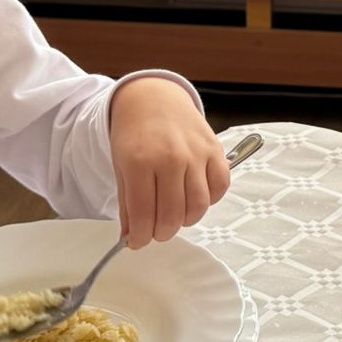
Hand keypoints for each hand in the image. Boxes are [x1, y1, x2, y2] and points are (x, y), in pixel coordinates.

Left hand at [107, 78, 229, 248]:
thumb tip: (132, 239)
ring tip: (176, 216)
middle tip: (157, 232)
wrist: (153, 98)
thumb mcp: (121, 167)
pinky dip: (210, 200)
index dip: (140, 238)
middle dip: (163, 233)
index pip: (143, 215)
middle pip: (172, 215)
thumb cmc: (134, 134)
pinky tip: (195, 197)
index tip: (138, 243)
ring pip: (198, 206)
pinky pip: (220, 188)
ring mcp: (196, 153)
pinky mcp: (215, 150)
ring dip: (186, 221)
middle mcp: (170, 158)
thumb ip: (128, 204)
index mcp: (139, 162)